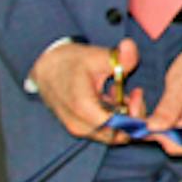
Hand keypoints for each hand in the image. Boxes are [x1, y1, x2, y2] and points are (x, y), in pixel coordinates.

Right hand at [31, 37, 145, 142]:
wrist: (45, 68)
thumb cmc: (69, 62)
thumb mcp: (95, 55)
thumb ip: (118, 56)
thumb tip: (131, 46)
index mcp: (83, 108)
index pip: (117, 127)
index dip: (134, 115)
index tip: (137, 94)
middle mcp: (80, 125)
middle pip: (118, 135)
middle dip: (132, 116)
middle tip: (134, 93)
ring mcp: (79, 129)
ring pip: (113, 134)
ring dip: (124, 116)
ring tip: (121, 92)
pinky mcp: (80, 129)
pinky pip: (104, 130)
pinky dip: (115, 117)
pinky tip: (113, 97)